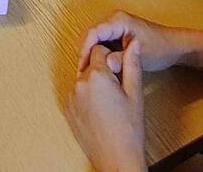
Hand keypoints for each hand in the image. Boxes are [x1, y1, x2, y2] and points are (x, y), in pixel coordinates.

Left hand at [65, 41, 146, 171]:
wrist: (116, 158)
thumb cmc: (129, 129)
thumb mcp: (135, 93)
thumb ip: (132, 64)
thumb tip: (134, 44)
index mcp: (97, 76)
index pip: (98, 50)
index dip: (110, 58)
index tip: (118, 69)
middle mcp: (79, 83)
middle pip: (90, 65)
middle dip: (102, 72)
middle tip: (116, 90)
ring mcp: (71, 97)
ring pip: (83, 80)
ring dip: (93, 85)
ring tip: (109, 104)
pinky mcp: (67, 110)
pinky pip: (76, 95)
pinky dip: (85, 98)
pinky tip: (99, 111)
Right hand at [78, 12, 189, 73]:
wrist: (175, 47)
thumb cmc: (161, 48)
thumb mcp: (140, 56)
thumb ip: (120, 59)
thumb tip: (104, 66)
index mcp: (118, 20)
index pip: (94, 32)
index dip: (85, 50)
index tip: (82, 66)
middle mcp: (113, 20)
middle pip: (91, 36)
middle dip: (86, 53)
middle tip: (82, 72)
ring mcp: (115, 27)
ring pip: (95, 41)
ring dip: (91, 55)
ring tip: (88, 72)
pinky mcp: (117, 34)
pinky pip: (102, 43)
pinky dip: (99, 55)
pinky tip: (98, 68)